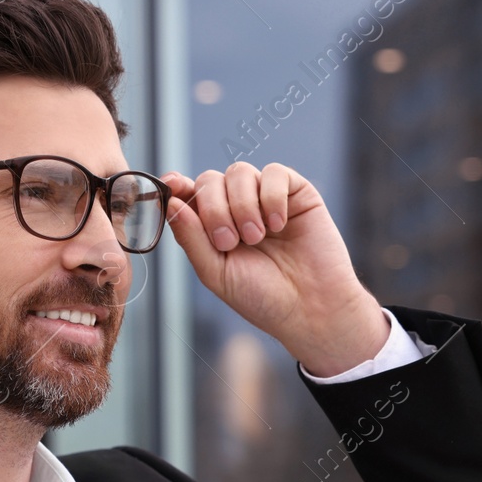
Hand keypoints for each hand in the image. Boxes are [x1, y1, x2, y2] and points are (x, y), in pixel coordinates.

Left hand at [162, 162, 390, 377]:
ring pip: (239, 172)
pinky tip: (278, 225)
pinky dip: (271, 197)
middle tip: (230, 242)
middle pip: (210, 179)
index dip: (177, 186)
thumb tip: (170, 202)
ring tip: (256, 237)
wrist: (311, 309)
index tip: (171, 186)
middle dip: (214, 208)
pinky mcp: (296, 193)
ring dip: (242, 205)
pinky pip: (275, 172)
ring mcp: (266, 199)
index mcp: (214, 227)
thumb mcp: (216, 273)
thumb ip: (191, 238)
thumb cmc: (263, 298)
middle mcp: (238, 208)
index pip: (189, 194)